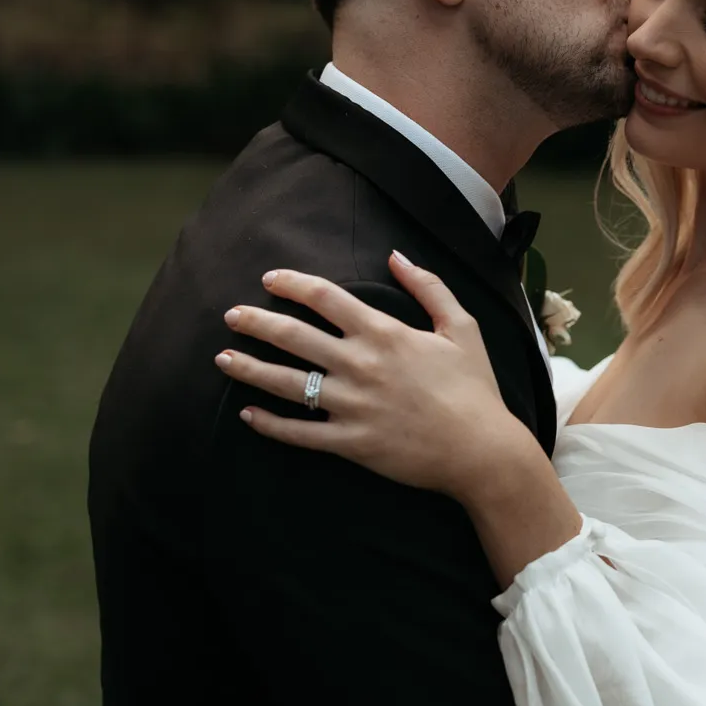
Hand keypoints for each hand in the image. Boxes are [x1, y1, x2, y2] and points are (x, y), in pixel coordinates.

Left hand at [217, 254, 524, 495]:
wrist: (482, 450)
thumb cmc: (475, 388)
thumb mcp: (462, 327)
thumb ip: (428, 287)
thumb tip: (396, 255)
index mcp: (383, 333)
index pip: (324, 296)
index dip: (291, 284)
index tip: (269, 280)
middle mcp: (360, 365)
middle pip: (292, 336)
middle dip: (255, 322)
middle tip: (231, 316)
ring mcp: (352, 406)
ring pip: (286, 383)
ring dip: (249, 368)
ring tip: (222, 358)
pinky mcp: (350, 443)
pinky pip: (300, 433)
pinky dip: (270, 424)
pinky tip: (248, 414)